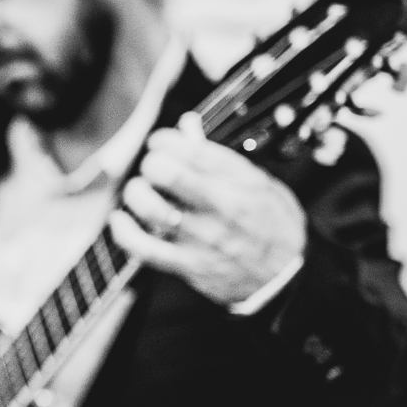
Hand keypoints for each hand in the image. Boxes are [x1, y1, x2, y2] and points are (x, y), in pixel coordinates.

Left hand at [110, 113, 305, 309]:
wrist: (287, 278)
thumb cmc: (274, 225)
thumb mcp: (261, 184)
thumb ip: (223, 158)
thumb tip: (187, 128)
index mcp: (240, 182)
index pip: (190, 149)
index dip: (164, 141)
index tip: (160, 144)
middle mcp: (221, 208)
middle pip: (167, 173)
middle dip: (151, 163)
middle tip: (153, 168)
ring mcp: (203, 238)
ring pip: (152, 208)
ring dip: (136, 194)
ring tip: (140, 192)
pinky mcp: (190, 265)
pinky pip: (145, 248)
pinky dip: (124, 232)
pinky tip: (120, 221)